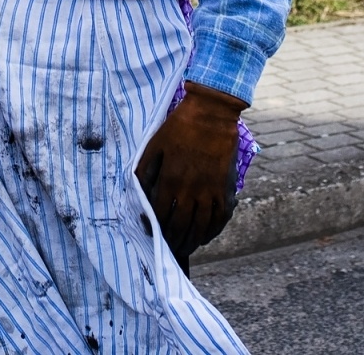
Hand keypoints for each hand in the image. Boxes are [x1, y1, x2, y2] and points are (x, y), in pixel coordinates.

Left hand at [135, 82, 245, 261]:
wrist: (211, 114)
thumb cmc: (179, 127)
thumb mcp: (153, 146)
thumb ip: (144, 171)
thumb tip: (137, 192)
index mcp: (170, 179)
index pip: (159, 214)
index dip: (154, 228)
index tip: (151, 235)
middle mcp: (190, 190)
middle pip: (180, 226)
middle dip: (172, 241)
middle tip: (169, 249)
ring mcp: (210, 191)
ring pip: (201, 226)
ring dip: (192, 241)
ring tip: (186, 247)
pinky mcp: (226, 188)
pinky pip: (221, 217)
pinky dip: (213, 231)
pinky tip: (206, 236)